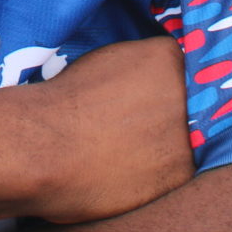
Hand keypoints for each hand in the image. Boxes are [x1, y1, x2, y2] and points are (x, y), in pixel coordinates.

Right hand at [24, 35, 194, 224]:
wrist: (44, 148)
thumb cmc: (60, 103)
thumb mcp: (103, 62)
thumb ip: (136, 68)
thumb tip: (143, 84)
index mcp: (167, 56)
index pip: (176, 68)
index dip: (155, 86)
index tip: (136, 100)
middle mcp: (186, 92)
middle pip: (185, 103)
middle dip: (162, 115)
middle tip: (129, 128)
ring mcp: (187, 132)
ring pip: (181, 139)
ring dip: (160, 148)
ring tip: (122, 153)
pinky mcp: (181, 173)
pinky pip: (173, 172)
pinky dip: (154, 175)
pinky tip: (126, 173)